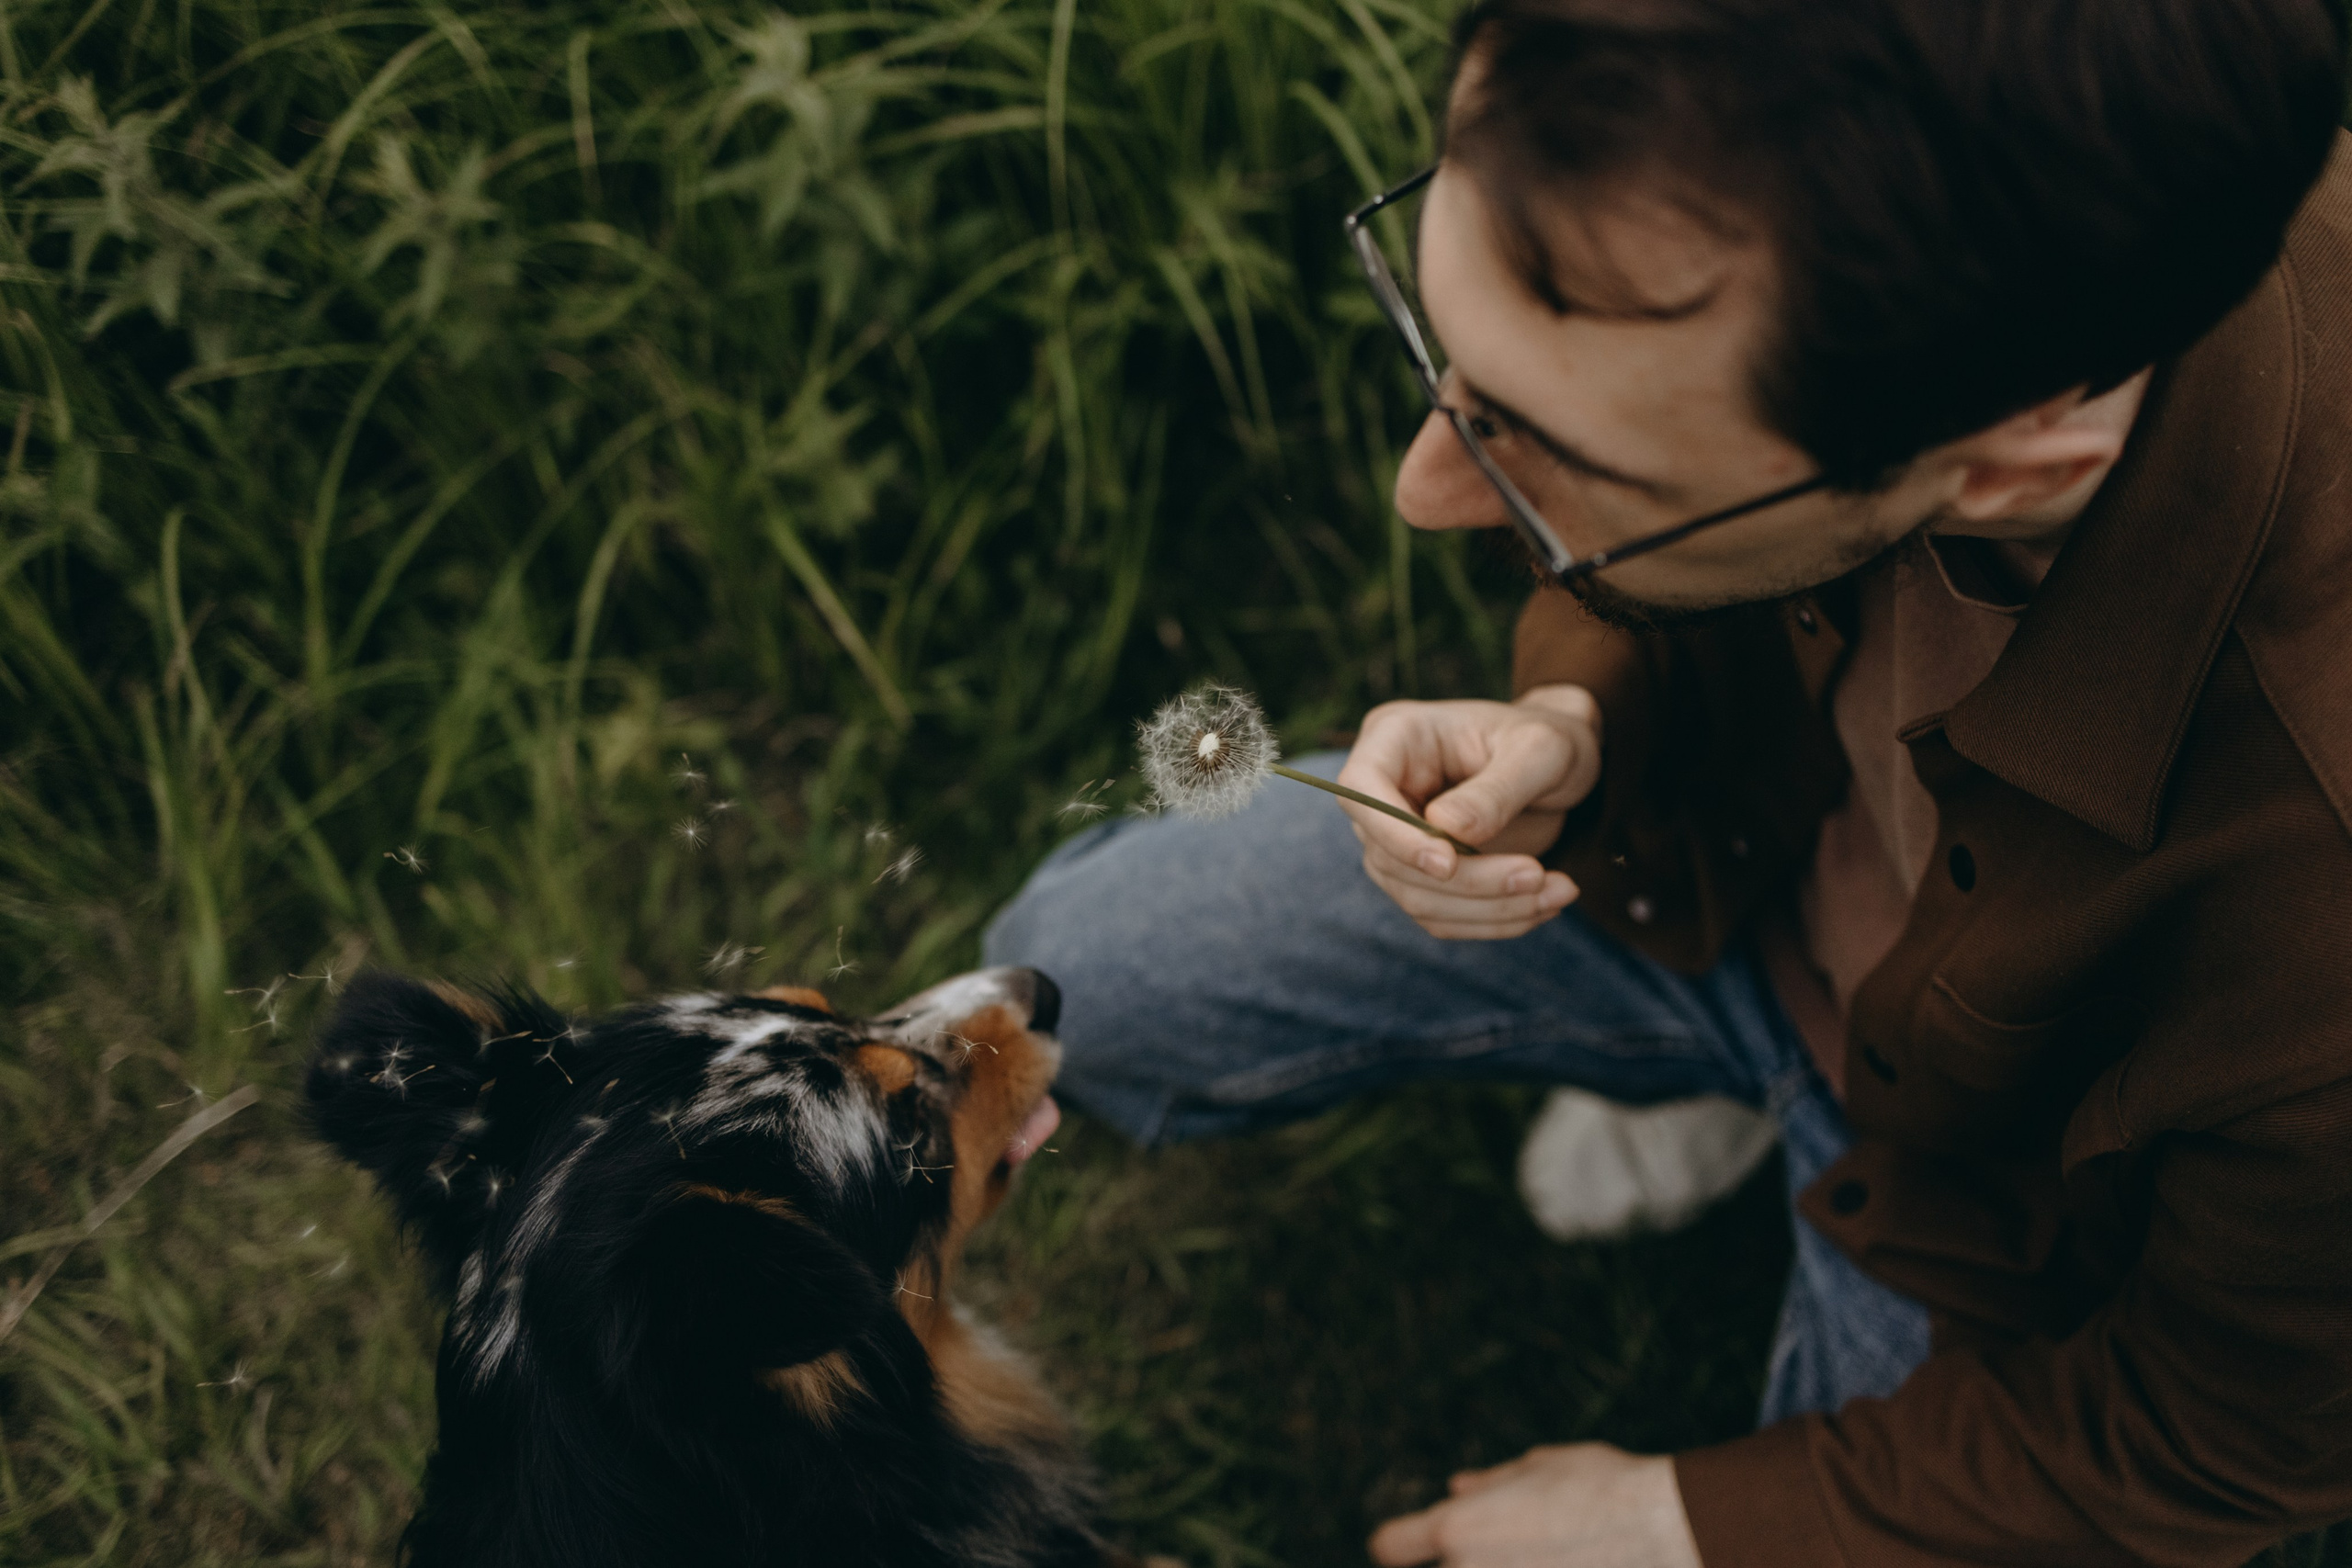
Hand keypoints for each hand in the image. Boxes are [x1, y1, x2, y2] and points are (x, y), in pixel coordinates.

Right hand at [1335, 686, 1602, 939]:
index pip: (1359, 788)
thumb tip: (1445, 828)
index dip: (1393, 833)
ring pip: (1415, 895)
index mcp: (1397, 736)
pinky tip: (1541, 905)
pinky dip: (1493, 919)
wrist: (1563, 765)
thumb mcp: (1540, 750)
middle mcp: (1385, 788)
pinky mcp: (1421, 874)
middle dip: (1467, 881)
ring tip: (1557, 892)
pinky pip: (1439, 914)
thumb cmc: (1547, 741)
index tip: (1448, 862)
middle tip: (1537, 877)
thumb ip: (1496, 789)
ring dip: (1488, 909)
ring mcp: (1397, 836)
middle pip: (1390, 855)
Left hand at [1368, 1444, 1701, 1567]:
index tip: (1407, 1547)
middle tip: (1504, 1546)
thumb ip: (1490, 1483)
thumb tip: (1458, 1487)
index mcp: (1458, 1527)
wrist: (1663, 1531)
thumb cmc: (1603, 1488)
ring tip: (1532, 1552)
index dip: (1397, 1545)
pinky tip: (1560, 1563)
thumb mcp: (1540, 1466)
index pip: (1390, 1546)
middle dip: (1456, 1562)